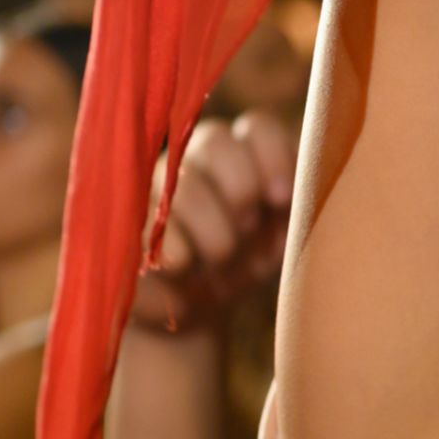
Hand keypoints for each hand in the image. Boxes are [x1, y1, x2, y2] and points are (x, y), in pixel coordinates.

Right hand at [131, 112, 296, 329]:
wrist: (197, 310)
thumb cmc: (250, 264)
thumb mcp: (285, 240)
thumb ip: (301, 209)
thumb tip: (309, 197)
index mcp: (243, 156)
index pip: (258, 128)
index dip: (273, 156)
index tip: (282, 199)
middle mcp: (198, 160)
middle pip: (216, 142)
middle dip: (239, 189)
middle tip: (248, 230)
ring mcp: (158, 187)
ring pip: (184, 185)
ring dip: (211, 230)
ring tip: (218, 260)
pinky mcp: (129, 223)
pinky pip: (147, 226)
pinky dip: (174, 250)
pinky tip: (183, 268)